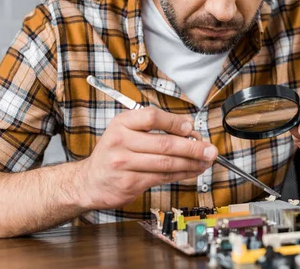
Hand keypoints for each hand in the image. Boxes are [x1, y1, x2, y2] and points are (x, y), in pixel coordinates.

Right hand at [74, 107, 217, 209]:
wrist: (89, 181)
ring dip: (191, 163)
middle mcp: (121, 142)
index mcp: (121, 123)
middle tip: (210, 149)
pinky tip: (191, 171)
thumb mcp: (126, 132)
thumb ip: (154, 130)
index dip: (175, 122)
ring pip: (166, 163)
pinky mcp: (129, 183)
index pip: (152, 117)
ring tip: (205, 162)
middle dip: (193, 147)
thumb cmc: (114, 153)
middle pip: (164, 143)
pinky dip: (181, 175)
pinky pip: (162, 178)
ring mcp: (124, 164)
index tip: (191, 128)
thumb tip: (189, 132)